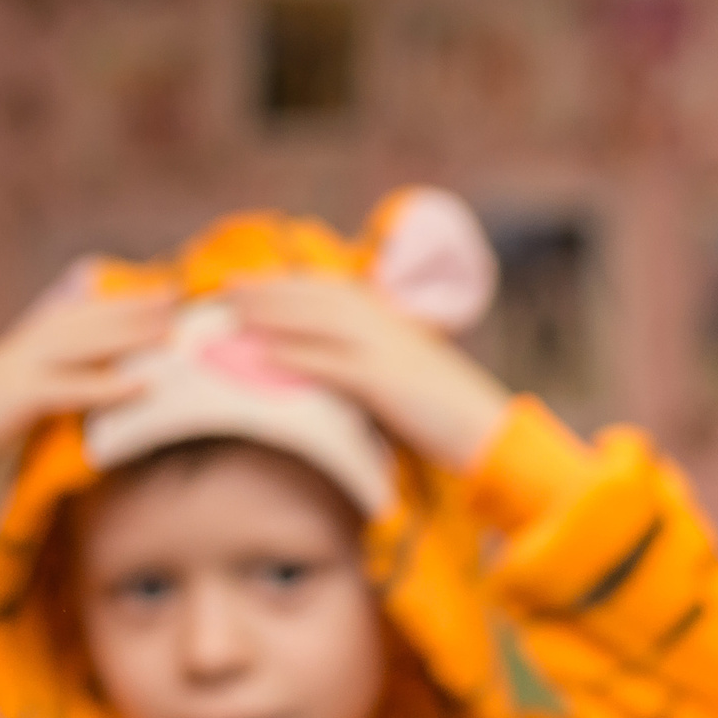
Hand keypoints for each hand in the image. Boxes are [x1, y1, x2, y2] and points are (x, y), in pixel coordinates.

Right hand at [0, 293, 173, 491]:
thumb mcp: (12, 410)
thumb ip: (47, 397)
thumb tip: (89, 401)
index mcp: (20, 351)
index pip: (76, 317)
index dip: (115, 304)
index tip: (158, 293)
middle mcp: (19, 351)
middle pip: (84, 320)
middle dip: (132, 306)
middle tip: (178, 295)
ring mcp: (12, 370)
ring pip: (79, 344)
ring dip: (128, 335)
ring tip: (171, 331)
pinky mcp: (9, 398)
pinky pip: (65, 389)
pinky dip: (105, 386)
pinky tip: (142, 387)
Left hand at [231, 275, 512, 472]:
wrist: (492, 435)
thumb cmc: (451, 420)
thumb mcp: (408, 385)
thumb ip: (371, 374)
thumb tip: (331, 380)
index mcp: (393, 324)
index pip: (332, 292)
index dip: (289, 283)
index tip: (251, 281)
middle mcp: (387, 327)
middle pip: (318, 297)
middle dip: (270, 289)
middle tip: (225, 285)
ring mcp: (387, 351)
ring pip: (319, 319)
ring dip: (273, 311)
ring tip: (233, 310)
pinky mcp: (386, 381)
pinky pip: (331, 362)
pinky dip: (296, 354)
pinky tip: (264, 353)